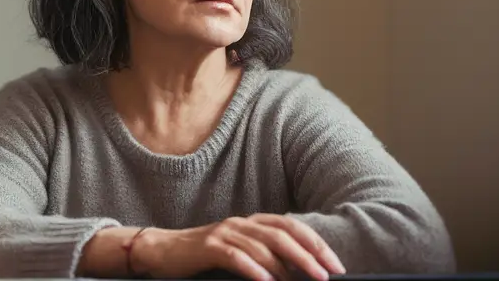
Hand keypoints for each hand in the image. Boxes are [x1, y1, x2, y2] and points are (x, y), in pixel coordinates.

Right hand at [137, 214, 345, 280]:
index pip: (293, 227)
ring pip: (263, 246)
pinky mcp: (208, 247)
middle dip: (309, 255)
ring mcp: (225, 233)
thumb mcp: (240, 251)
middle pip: (283, 235)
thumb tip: (299, 273)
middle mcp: (242, 223)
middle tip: (326, 275)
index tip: (336, 265)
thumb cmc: (205, 255)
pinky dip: (254, 270)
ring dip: (286, 265)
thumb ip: (266, 257)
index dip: (316, 244)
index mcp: (253, 222)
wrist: (163, 250)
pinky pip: (236, 257)